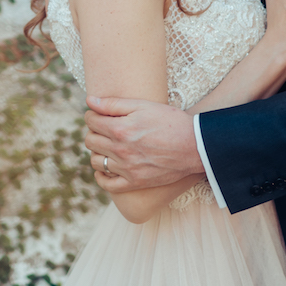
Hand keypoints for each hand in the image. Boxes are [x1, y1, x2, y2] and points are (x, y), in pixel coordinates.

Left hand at [83, 96, 201, 192]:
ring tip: (108, 146)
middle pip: (90, 141)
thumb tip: (89, 101)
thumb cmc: (171, 121)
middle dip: (94, 131)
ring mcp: (127, 169)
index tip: (99, 114)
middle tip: (105, 128)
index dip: (92, 115)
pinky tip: (106, 168)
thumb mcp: (142, 105)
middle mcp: (121, 151)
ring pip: (96, 161)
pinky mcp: (135, 183)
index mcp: (121, 129)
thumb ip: (113, 104)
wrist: (195, 146)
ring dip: (97, 152)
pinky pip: (108, 185)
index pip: (91, 121)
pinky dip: (102, 177)